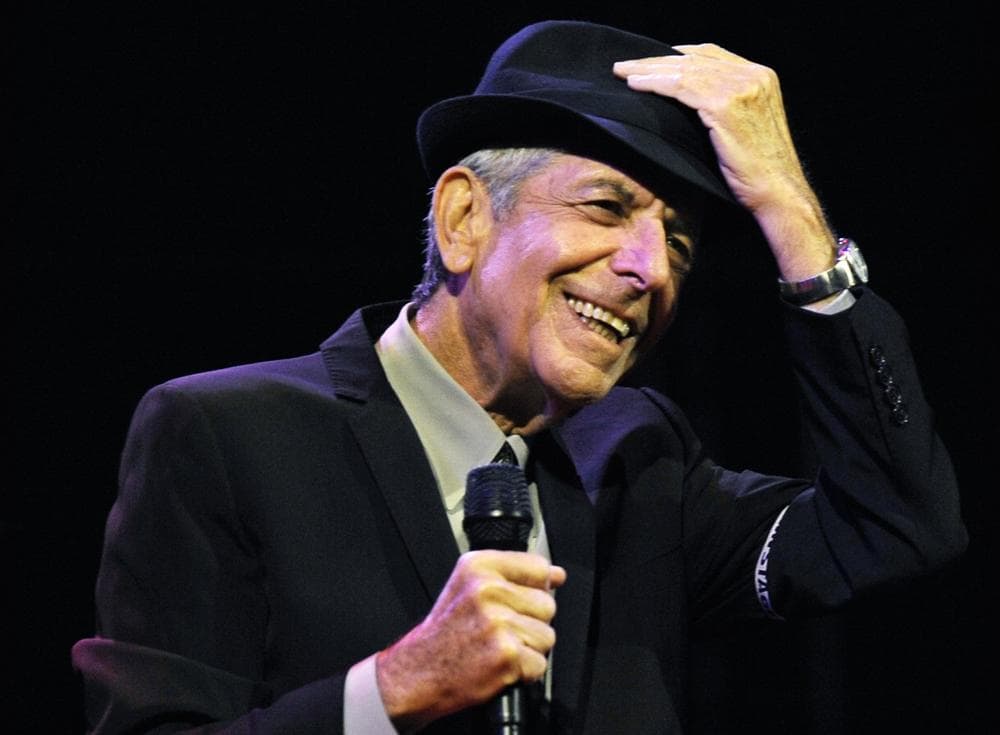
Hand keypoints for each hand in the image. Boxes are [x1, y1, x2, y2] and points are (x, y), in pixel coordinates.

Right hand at [375, 550, 565, 731]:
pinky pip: (540, 663)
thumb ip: (514, 577)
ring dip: (529, 648)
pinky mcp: (506, 654)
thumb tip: (557, 575)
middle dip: (531, 622)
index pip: (538, 566)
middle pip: (547, 604)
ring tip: (498, 647)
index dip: (536, 588)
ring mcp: (498, 622)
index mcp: (479, 566)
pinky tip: (499, 665)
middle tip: (501, 631)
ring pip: (547, 636)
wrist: (418, 672)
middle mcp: (488, 590)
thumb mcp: (470, 588)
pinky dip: (524, 672)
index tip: (520, 600)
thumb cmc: (445, 633)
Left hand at [614, 44, 836, 280]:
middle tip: (625, 65)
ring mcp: (742, 87)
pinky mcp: (726, 105)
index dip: (677, 55)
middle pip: (694, 58)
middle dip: (656, 60)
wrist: (777, 194)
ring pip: (684, 70)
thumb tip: (687, 101)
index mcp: (760, 77)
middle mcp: (754, 76)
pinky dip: (655, 85)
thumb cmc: (756, 172)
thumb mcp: (743, 128)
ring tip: (622, 74)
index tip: (649, 62)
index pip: (710, 55)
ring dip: (649, 71)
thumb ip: (725, 105)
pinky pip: (681, 87)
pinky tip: (635, 87)